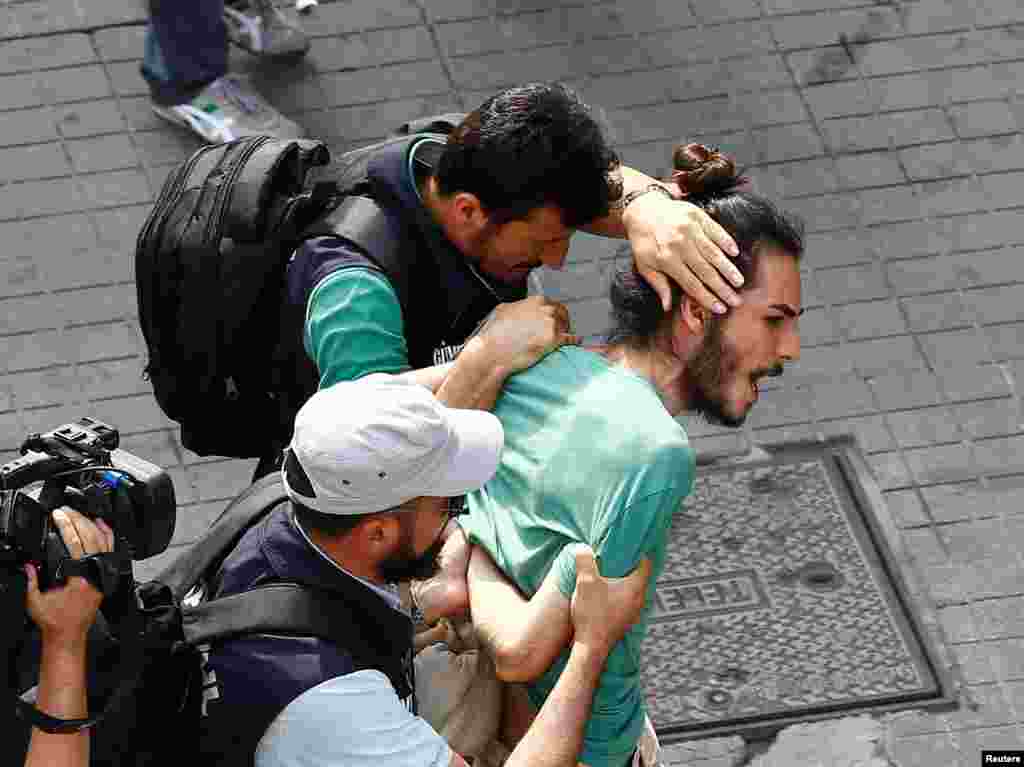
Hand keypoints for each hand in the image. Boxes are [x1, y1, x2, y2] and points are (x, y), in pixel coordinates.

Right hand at [25, 510, 113, 645]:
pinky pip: (110, 551)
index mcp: (79, 578)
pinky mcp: (106, 576)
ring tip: (79, 512)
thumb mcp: (35, 600)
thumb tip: (28, 563)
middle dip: (77, 520)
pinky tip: (100, 525)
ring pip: (103, 541)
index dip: (66, 526)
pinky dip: (106, 535)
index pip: (75, 543)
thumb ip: (31, 580)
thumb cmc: (54, 620)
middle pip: (90, 537)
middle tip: (65, 510)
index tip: (57, 515)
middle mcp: (95, 574)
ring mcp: (103, 575)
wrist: (69, 634)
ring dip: (91, 524)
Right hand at [472, 296, 579, 374]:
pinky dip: (574, 340)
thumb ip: (517, 307)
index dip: (553, 313)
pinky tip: (576, 342)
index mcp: (535, 301)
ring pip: (566, 326)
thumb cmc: (495, 333)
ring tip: (560, 340)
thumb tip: (520, 309)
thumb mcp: (503, 310)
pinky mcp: (554, 339)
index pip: (552, 304)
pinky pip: (571, 339)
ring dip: (565, 332)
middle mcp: (546, 309)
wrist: (493, 351)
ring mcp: (551, 324)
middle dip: (562, 321)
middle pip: (562, 313)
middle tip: (559, 330)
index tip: (552, 320)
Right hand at [569, 546, 651, 653]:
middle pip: (641, 577)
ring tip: (611, 576)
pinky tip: (607, 596)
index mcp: (635, 587)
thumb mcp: (585, 583)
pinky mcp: (626, 622)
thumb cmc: (591, 615)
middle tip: (618, 558)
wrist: (591, 647)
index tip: (629, 546)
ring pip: (635, 592)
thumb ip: (584, 561)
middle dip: (630, 567)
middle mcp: (639, 600)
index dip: (638, 552)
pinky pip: (628, 603)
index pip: (646, 564)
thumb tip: (582, 547)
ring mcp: (634, 613)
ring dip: (625, 583)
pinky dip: (621, 596)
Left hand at [622, 192, 742, 313]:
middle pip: (706, 271)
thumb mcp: (644, 264)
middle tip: (736, 300)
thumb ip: (658, 284)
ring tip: (739, 281)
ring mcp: (690, 229)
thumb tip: (667, 307)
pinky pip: (716, 231)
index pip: (691, 284)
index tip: (720, 308)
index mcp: (666, 259)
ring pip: (713, 253)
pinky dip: (726, 242)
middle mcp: (679, 245)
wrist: (642, 209)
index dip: (707, 298)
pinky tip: (735, 253)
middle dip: (722, 288)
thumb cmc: (643, 240)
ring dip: (728, 269)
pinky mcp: (697, 216)